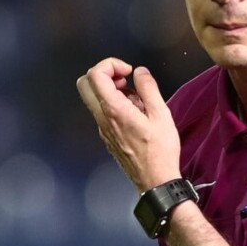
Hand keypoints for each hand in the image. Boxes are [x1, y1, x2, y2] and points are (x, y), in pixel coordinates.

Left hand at [76, 58, 181, 191]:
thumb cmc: (161, 150)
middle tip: (126, 81)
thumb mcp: (161, 114)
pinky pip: (103, 112)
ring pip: (93, 98)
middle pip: (85, 83)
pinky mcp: (107, 136)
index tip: (129, 72)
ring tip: (137, 101)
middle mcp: (102, 118)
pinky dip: (115, 104)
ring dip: (111, 90)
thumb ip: (148, 89)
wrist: (155, 181)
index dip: (111, 64)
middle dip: (105, 74)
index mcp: (114, 110)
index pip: (95, 75)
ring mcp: (102, 129)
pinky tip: (136, 115)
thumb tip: (139, 71)